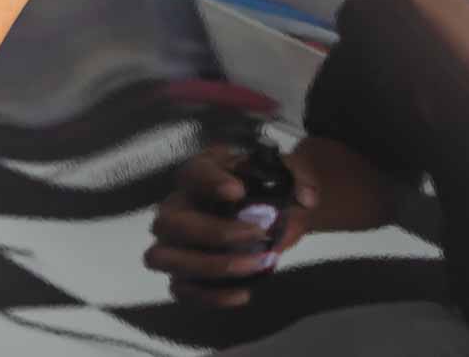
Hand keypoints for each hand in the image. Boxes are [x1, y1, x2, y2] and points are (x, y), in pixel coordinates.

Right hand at [145, 145, 317, 306]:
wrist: (268, 212)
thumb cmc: (267, 188)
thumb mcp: (285, 173)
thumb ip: (300, 178)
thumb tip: (306, 198)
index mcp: (200, 171)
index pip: (193, 173)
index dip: (210, 182)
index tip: (238, 191)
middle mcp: (176, 205)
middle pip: (171, 221)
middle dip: (214, 232)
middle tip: (258, 233)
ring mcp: (172, 241)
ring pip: (163, 257)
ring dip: (210, 266)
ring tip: (256, 264)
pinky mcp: (180, 272)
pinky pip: (181, 289)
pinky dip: (210, 296)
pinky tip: (243, 292)